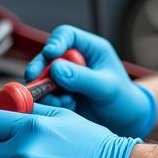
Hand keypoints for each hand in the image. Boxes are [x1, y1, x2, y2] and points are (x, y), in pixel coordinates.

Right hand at [25, 24, 156, 137]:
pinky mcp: (60, 94)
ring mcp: (66, 77)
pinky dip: (51, 101)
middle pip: (48, 56)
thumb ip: (83, 78)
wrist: (124, 122)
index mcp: (90, 48)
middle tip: (33, 77)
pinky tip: (67, 106)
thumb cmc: (123, 99)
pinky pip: (46, 94)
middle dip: (40, 67)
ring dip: (46, 88)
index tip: (50, 53)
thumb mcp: (107, 87)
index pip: (67, 35)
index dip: (55, 42)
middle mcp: (75, 60)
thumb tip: (56, 69)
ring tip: (63, 101)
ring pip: (44, 77)